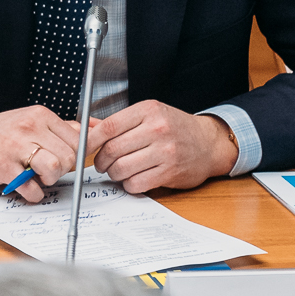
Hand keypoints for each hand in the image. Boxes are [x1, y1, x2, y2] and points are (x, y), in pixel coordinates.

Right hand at [0, 106, 90, 203]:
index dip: (75, 155)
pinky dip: (33, 193)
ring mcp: (16, 147)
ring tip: (38, 176)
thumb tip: (97, 130)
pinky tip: (26, 186)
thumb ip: (63, 127)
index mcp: (40, 115)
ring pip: (54, 168)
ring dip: (50, 179)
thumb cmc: (2, 133)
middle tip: (48, 169)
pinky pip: (32, 188)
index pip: (77, 139)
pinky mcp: (4, 167)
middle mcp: (29, 128)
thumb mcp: (32, 120)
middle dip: (63, 170)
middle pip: (68, 157)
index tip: (64, 159)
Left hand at [91, 101, 237, 193]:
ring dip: (114, 173)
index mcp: (148, 111)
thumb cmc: (175, 128)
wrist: (210, 143)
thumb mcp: (148, 115)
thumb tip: (86, 128)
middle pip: (113, 149)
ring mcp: (165, 151)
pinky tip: (132, 179)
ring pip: (122, 168)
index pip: (109, 127)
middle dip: (101, 160)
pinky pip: (137, 183)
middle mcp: (157, 129)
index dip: (90, 140)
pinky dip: (129, 184)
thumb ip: (118, 122)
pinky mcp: (171, 172)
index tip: (84, 147)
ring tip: (117, 171)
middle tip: (101, 164)